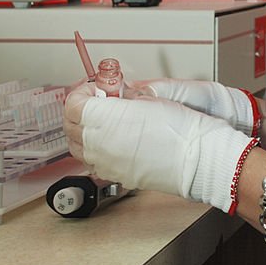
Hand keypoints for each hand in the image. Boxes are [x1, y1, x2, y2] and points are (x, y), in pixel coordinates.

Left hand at [64, 81, 257, 212]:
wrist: (196, 158)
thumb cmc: (180, 128)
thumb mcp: (150, 98)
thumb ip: (125, 95)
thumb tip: (118, 94)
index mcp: (104, 119)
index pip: (73, 103)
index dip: (82, 92)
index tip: (94, 89)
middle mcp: (98, 143)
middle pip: (69, 125)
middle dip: (79, 110)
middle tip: (97, 101)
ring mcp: (104, 163)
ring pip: (78, 146)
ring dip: (84, 131)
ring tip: (104, 121)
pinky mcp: (114, 175)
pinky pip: (93, 161)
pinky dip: (95, 149)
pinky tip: (113, 141)